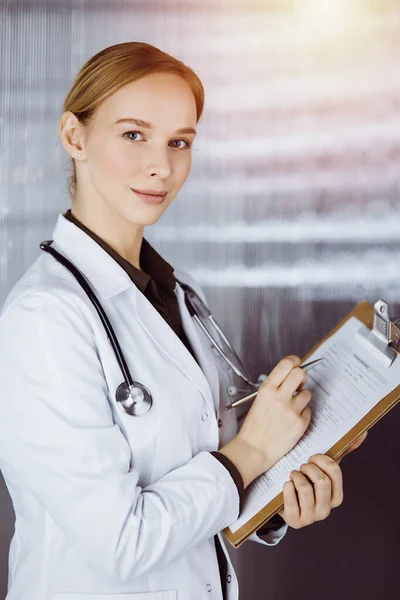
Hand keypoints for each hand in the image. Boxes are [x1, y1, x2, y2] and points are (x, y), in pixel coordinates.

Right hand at [219, 355, 312, 487]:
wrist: (254, 448)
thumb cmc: (255, 425)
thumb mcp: (259, 399)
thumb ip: (274, 386)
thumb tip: (291, 376)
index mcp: (267, 389)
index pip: (287, 363)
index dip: (295, 361)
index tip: (296, 364)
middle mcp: (280, 397)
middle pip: (301, 373)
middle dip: (302, 377)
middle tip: (298, 384)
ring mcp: (291, 410)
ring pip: (307, 393)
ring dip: (302, 397)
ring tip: (292, 407)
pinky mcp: (300, 423)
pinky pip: (308, 410)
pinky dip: (302, 414)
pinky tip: (292, 420)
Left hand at [277, 431, 367, 527]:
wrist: (283, 501)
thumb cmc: (305, 481)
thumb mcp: (321, 470)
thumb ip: (339, 454)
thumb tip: (361, 433)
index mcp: (336, 497)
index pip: (335, 471)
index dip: (321, 460)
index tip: (312, 457)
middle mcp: (326, 509)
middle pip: (322, 481)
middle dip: (308, 468)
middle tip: (302, 467)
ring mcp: (311, 517)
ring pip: (305, 489)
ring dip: (295, 476)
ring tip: (293, 475)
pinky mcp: (295, 521)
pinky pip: (291, 500)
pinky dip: (287, 487)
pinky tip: (286, 485)